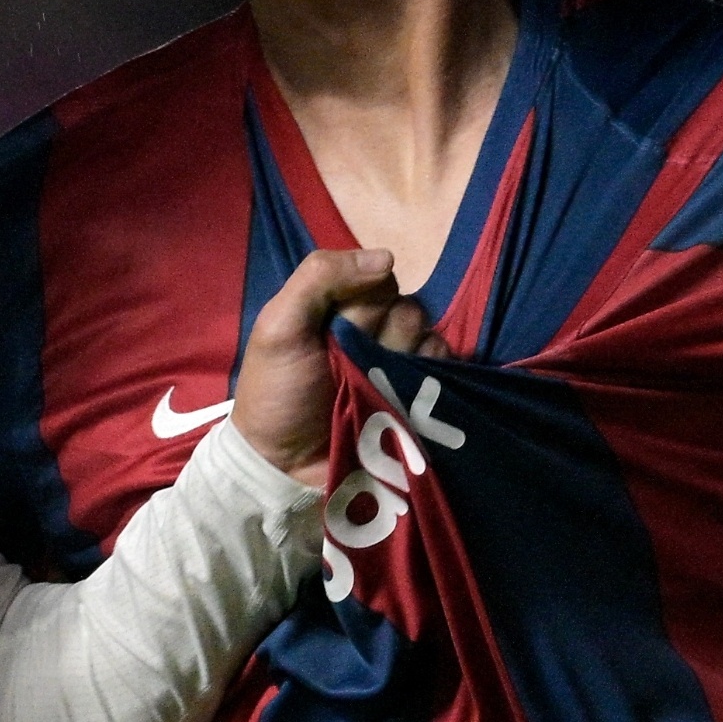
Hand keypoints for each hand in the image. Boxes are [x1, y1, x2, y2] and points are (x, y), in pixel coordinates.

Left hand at [230, 249, 446, 486]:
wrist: (283, 464)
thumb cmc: (277, 390)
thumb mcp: (280, 326)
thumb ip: (319, 277)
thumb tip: (388, 257)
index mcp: (340, 305)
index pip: (381, 280)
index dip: (363, 303)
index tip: (333, 330)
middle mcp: (374, 328)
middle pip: (407, 309)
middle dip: (379, 335)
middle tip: (347, 365)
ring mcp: (396, 362)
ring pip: (428, 337)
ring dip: (403, 359)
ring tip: (372, 386)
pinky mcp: (416, 396)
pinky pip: (444, 369)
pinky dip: (431, 377)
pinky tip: (405, 393)